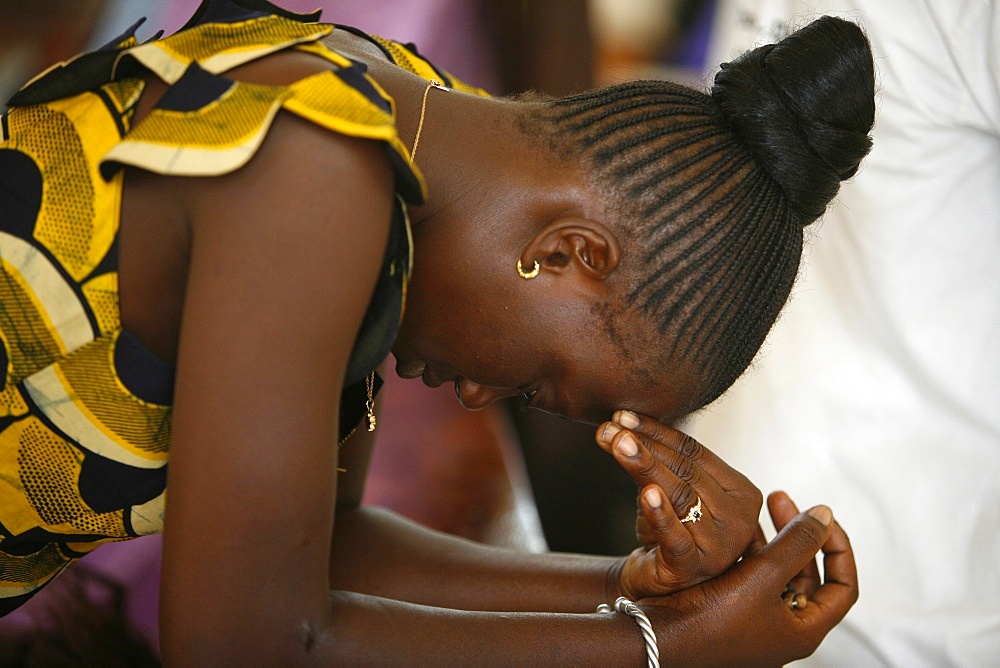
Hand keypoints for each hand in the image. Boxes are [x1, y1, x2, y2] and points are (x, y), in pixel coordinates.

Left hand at [595, 411, 762, 598]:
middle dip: (643, 445)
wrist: (657, 587)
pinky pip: (675, 537)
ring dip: (644, 465)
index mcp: (741, 492)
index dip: (657, 431)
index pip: (695, 452)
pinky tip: (646, 495)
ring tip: (616, 443)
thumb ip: (659, 460)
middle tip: (609, 429)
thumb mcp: (670, 492)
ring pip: (678, 495)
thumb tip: (618, 424)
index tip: (622, 417)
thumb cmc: (669, 533)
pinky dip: (660, 515)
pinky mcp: (692, 568)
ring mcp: (719, 546)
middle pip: (685, 470)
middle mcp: (739, 519)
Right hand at [641, 497, 857, 665]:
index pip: (843, 586)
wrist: (658, 637)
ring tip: (753, 507)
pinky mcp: (731, 610)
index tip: (820, 519)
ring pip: (776, 571)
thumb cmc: (711, 619)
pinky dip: (748, 551)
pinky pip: (749, 575)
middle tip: (779, 500)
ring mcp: (756, 620)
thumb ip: (797, 543)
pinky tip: (733, 529)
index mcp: (803, 629)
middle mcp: (783, 627)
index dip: (839, 548)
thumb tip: (824, 516)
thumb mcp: (764, 576)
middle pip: (807, 573)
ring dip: (770, 538)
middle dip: (798, 534)